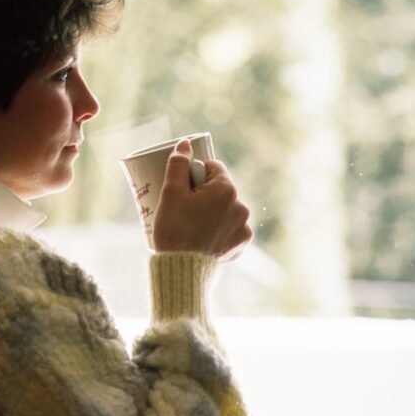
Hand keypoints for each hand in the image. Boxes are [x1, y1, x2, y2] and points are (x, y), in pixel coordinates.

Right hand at [152, 139, 252, 261]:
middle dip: (204, 194)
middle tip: (183, 208)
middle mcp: (241, 206)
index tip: (183, 188)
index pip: (213, 168)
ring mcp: (243, 227)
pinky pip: (229, 228)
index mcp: (226, 190)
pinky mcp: (241, 245)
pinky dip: (218, 229)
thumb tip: (185, 144)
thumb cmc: (175, 230)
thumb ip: (178, 165)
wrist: (182, 271)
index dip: (195, 174)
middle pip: (220, 189)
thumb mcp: (170, 194)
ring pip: (225, 209)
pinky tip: (203, 237)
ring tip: (192, 225)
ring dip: (213, 211)